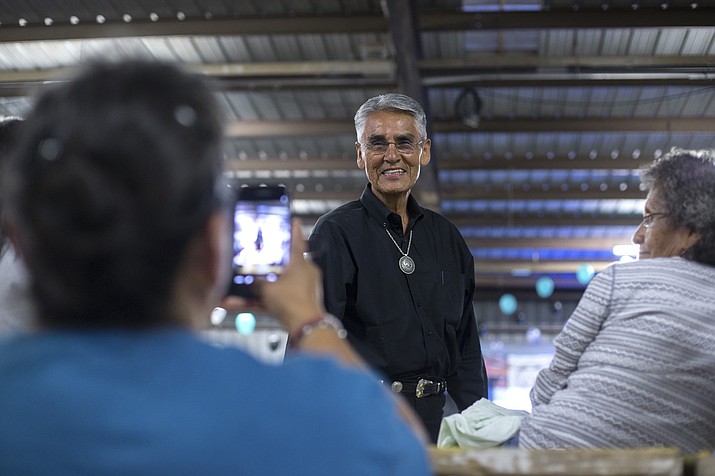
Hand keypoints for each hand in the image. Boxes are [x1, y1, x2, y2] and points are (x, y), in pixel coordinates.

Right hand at [220, 218, 324, 335]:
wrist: (305, 327)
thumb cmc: (292, 303)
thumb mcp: (267, 289)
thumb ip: (257, 281)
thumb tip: (250, 280)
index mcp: (300, 263)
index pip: (296, 240)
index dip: (293, 229)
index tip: (293, 220)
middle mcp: (306, 272)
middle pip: (286, 263)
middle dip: (271, 264)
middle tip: (260, 259)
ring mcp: (306, 287)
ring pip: (281, 282)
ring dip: (264, 286)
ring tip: (247, 291)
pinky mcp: (302, 301)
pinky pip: (282, 296)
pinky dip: (267, 300)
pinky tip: (249, 305)